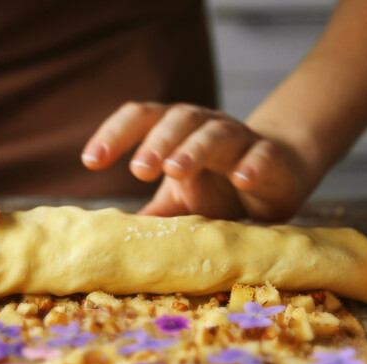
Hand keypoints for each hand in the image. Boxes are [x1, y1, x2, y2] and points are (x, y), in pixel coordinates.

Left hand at [81, 102, 316, 221]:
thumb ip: (149, 215)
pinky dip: (252, 165)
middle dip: (156, 142)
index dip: (114, 135)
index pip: (141, 119)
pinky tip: (241, 178)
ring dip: (194, 149)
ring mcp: (240, 139)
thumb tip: (108, 242)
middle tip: (138, 169)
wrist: (275, 177)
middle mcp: (204, 126)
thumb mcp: (177, 203)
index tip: (90, 161)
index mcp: (174, 130)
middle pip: (178, 120)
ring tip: (175, 170)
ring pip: (216, 134)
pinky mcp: (271, 158)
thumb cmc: (216, 188)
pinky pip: (263, 156)